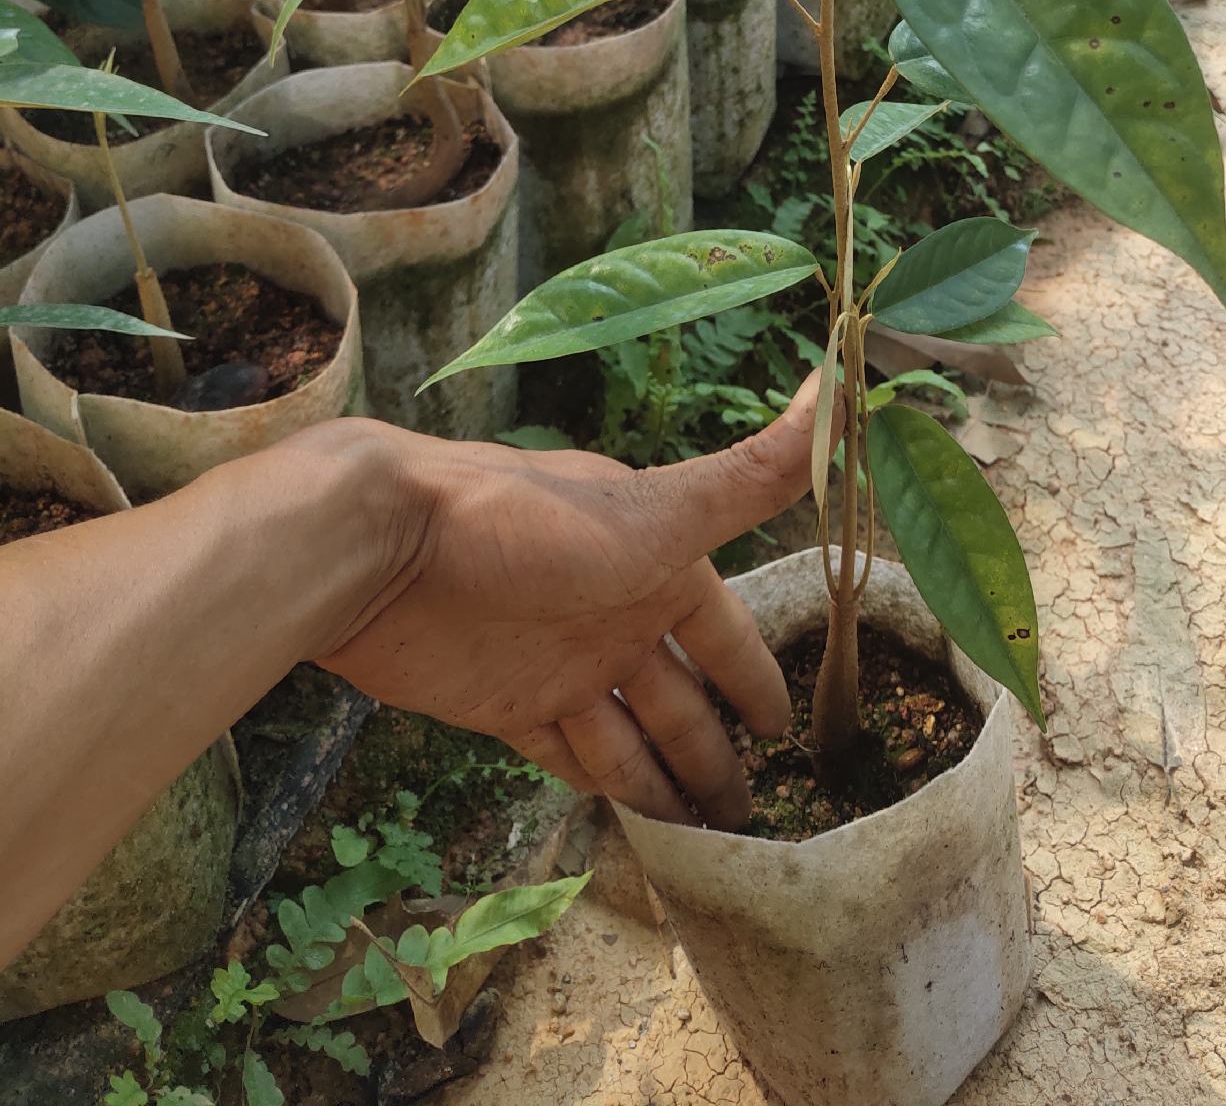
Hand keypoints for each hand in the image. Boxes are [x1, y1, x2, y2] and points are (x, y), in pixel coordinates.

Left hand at [312, 382, 819, 831]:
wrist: (385, 548)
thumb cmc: (530, 523)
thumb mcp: (660, 509)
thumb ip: (753, 473)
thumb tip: (838, 381)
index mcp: (656, 562)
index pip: (725, 633)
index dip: (755, 680)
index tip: (789, 735)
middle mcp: (614, 612)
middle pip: (679, 698)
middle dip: (716, 754)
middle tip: (752, 825)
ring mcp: (557, 660)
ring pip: (628, 735)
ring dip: (665, 783)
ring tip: (704, 846)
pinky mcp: (500, 702)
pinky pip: (567, 754)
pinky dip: (601, 785)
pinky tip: (627, 820)